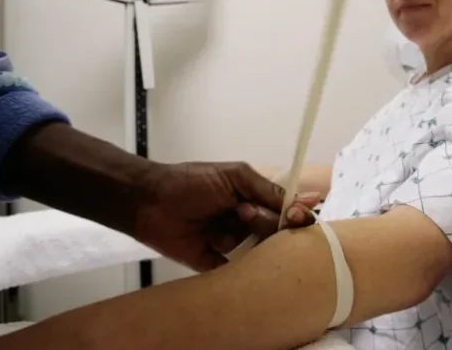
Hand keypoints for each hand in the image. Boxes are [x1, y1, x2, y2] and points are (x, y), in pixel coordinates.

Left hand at [134, 161, 320, 270]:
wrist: (150, 201)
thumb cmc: (192, 182)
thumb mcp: (234, 176)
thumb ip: (266, 189)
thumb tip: (301, 203)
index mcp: (253, 200)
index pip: (285, 212)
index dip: (295, 216)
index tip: (296, 216)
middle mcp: (247, 224)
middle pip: (274, 234)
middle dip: (265, 224)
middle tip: (243, 214)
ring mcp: (232, 245)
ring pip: (258, 253)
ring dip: (249, 243)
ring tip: (226, 229)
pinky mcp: (215, 266)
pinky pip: (236, 274)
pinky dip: (241, 272)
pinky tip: (238, 262)